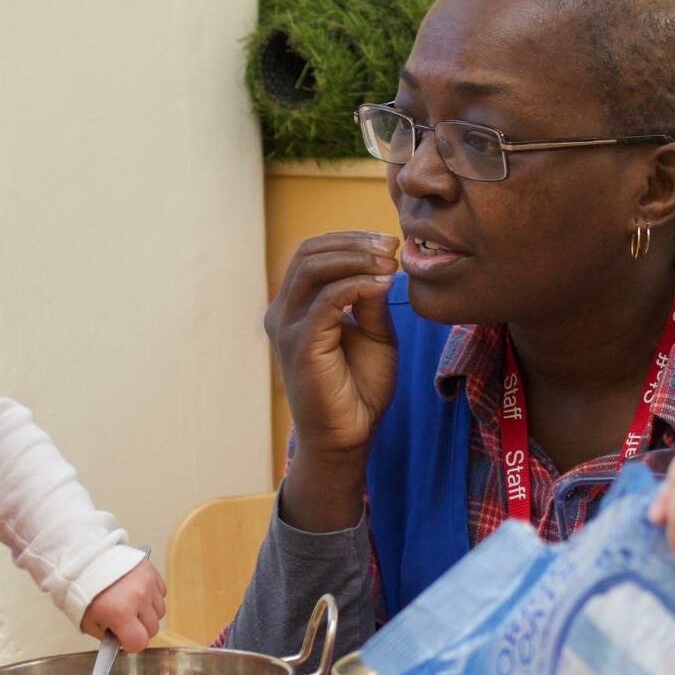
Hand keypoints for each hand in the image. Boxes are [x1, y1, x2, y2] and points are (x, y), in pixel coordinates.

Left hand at [81, 554, 166, 652]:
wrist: (87, 561)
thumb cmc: (85, 591)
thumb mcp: (88, 622)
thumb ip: (106, 636)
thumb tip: (122, 642)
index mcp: (120, 613)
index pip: (139, 642)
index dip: (132, 644)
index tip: (124, 640)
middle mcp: (138, 598)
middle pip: (153, 629)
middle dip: (141, 630)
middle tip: (127, 623)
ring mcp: (148, 584)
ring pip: (160, 611)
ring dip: (148, 613)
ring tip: (132, 605)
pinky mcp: (152, 572)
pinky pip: (161, 593)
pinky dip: (152, 597)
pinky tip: (137, 593)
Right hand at [265, 231, 400, 458]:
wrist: (349, 435)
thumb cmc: (359, 388)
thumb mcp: (373, 333)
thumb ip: (370, 299)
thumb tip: (380, 262)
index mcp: (295, 306)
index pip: (312, 252)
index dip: (349, 239)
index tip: (389, 243)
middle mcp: (282, 312)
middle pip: (308, 253)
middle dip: (353, 242)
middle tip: (392, 246)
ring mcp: (287, 327)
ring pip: (313, 268)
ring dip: (355, 258)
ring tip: (389, 262)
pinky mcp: (300, 345)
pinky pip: (326, 299)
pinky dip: (357, 285)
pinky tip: (383, 285)